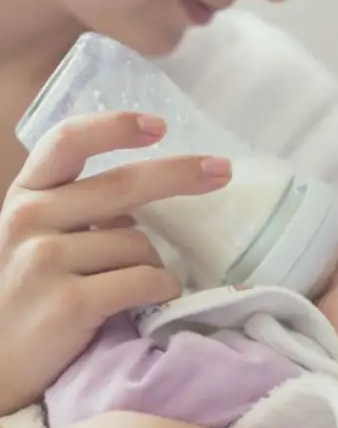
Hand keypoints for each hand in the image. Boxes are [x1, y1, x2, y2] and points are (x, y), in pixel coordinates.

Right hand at [0, 112, 230, 413]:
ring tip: (129, 289)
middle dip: (181, 174)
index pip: (67, 141)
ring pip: (139, 243)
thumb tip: (138, 211)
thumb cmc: (26, 299)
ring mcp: (45, 260)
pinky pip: (145, 280)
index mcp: (25, 196)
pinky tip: (149, 300)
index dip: (115, 127)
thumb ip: (79, 215)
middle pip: (123, 184)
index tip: (160, 125)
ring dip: (153, 264)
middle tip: (222, 170)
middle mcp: (28, 219)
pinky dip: (160, 289)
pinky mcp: (70, 302)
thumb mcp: (38, 242)